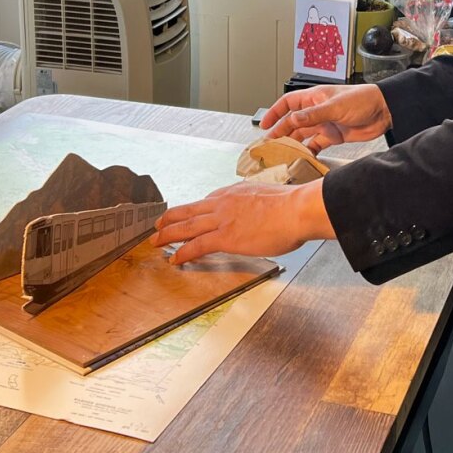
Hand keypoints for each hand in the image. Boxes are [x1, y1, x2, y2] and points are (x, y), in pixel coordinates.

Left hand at [151, 178, 334, 264]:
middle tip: (158, 224)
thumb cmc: (292, 206)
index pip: (208, 201)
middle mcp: (224, 203)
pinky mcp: (225, 237)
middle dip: (171, 218)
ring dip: (168, 234)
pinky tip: (175, 259)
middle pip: (189, 211)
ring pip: (186, 227)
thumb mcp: (271, 196)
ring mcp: (222, 220)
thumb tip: (265, 210)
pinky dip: (183, 253)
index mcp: (235, 193)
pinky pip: (196, 246)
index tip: (188, 215)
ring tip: (155, 240)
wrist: (297, 209)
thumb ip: (260, 203)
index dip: (194, 210)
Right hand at [260, 83, 391, 153]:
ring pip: (303, 134)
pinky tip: (303, 158)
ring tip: (282, 154)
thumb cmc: (362, 99)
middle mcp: (317, 111)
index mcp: (314, 98)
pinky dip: (309, 151)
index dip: (275, 113)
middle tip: (270, 145)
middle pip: (292, 122)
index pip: (288, 104)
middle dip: (280, 132)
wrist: (384, 111)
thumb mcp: (335, 106)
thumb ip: (313, 115)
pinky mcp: (333, 136)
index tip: (264, 125)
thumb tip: (292, 120)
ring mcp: (324, 124)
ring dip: (293, 143)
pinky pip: (316, 144)